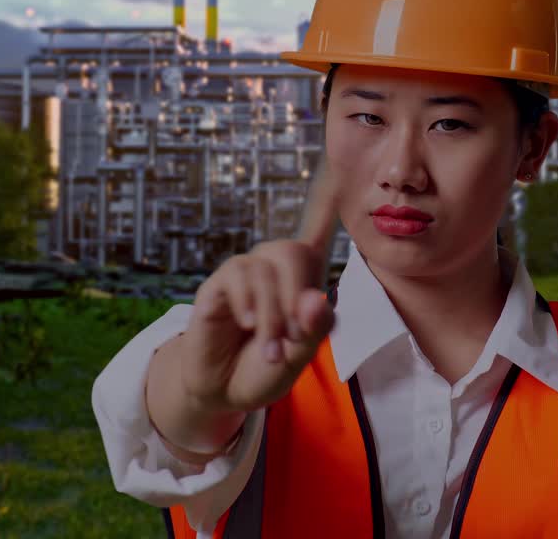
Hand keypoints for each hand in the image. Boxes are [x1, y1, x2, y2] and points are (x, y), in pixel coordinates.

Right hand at [176, 158, 339, 414]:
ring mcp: (245, 273)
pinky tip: (249, 324)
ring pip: (267, 270)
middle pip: (293, 251)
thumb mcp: (299, 356)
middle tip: (293, 338)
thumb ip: (313, 330)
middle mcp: (273, 267)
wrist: (225, 389)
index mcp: (302, 279)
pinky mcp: (219, 284)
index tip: (338, 167)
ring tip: (272, 350)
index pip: (317, 231)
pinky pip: (239, 276)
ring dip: (273, 316)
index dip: (327, 201)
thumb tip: (315, 299)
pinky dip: (251, 304)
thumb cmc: (266, 367)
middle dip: (297, 297)